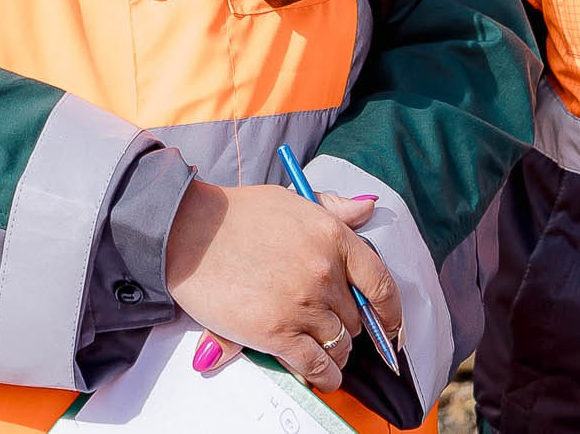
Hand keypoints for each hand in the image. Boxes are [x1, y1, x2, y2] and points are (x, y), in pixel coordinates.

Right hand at [165, 181, 401, 391]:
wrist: (188, 232)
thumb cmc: (238, 215)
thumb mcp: (292, 202)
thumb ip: (333, 208)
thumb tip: (367, 209)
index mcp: (333, 236)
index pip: (380, 282)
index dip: (390, 311)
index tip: (390, 325)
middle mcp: (324, 271)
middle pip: (355, 318)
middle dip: (346, 326)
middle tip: (329, 329)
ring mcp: (302, 304)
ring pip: (338, 345)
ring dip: (335, 354)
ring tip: (325, 355)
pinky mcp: (276, 333)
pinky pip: (317, 365)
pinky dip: (325, 376)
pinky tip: (323, 377)